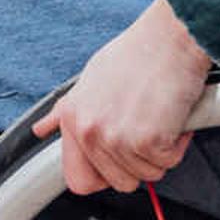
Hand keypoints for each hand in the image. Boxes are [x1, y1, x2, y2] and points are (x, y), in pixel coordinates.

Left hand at [36, 0, 211, 194]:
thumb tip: (43, 128)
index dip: (102, 177)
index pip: (78, 180)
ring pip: (147, 174)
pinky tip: (173, 116)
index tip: (117, 162)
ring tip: (159, 117)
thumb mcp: (90, 79)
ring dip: (160, 152)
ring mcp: (118, 138)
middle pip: (119, 182)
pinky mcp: (148, 141)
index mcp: (74, 119)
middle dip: (138, 163)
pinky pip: (168, 162)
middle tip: (146, 132)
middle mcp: (91, 130)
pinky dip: (177, 144)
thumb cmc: (138, 53)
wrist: (171, 37)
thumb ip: (66, 110)